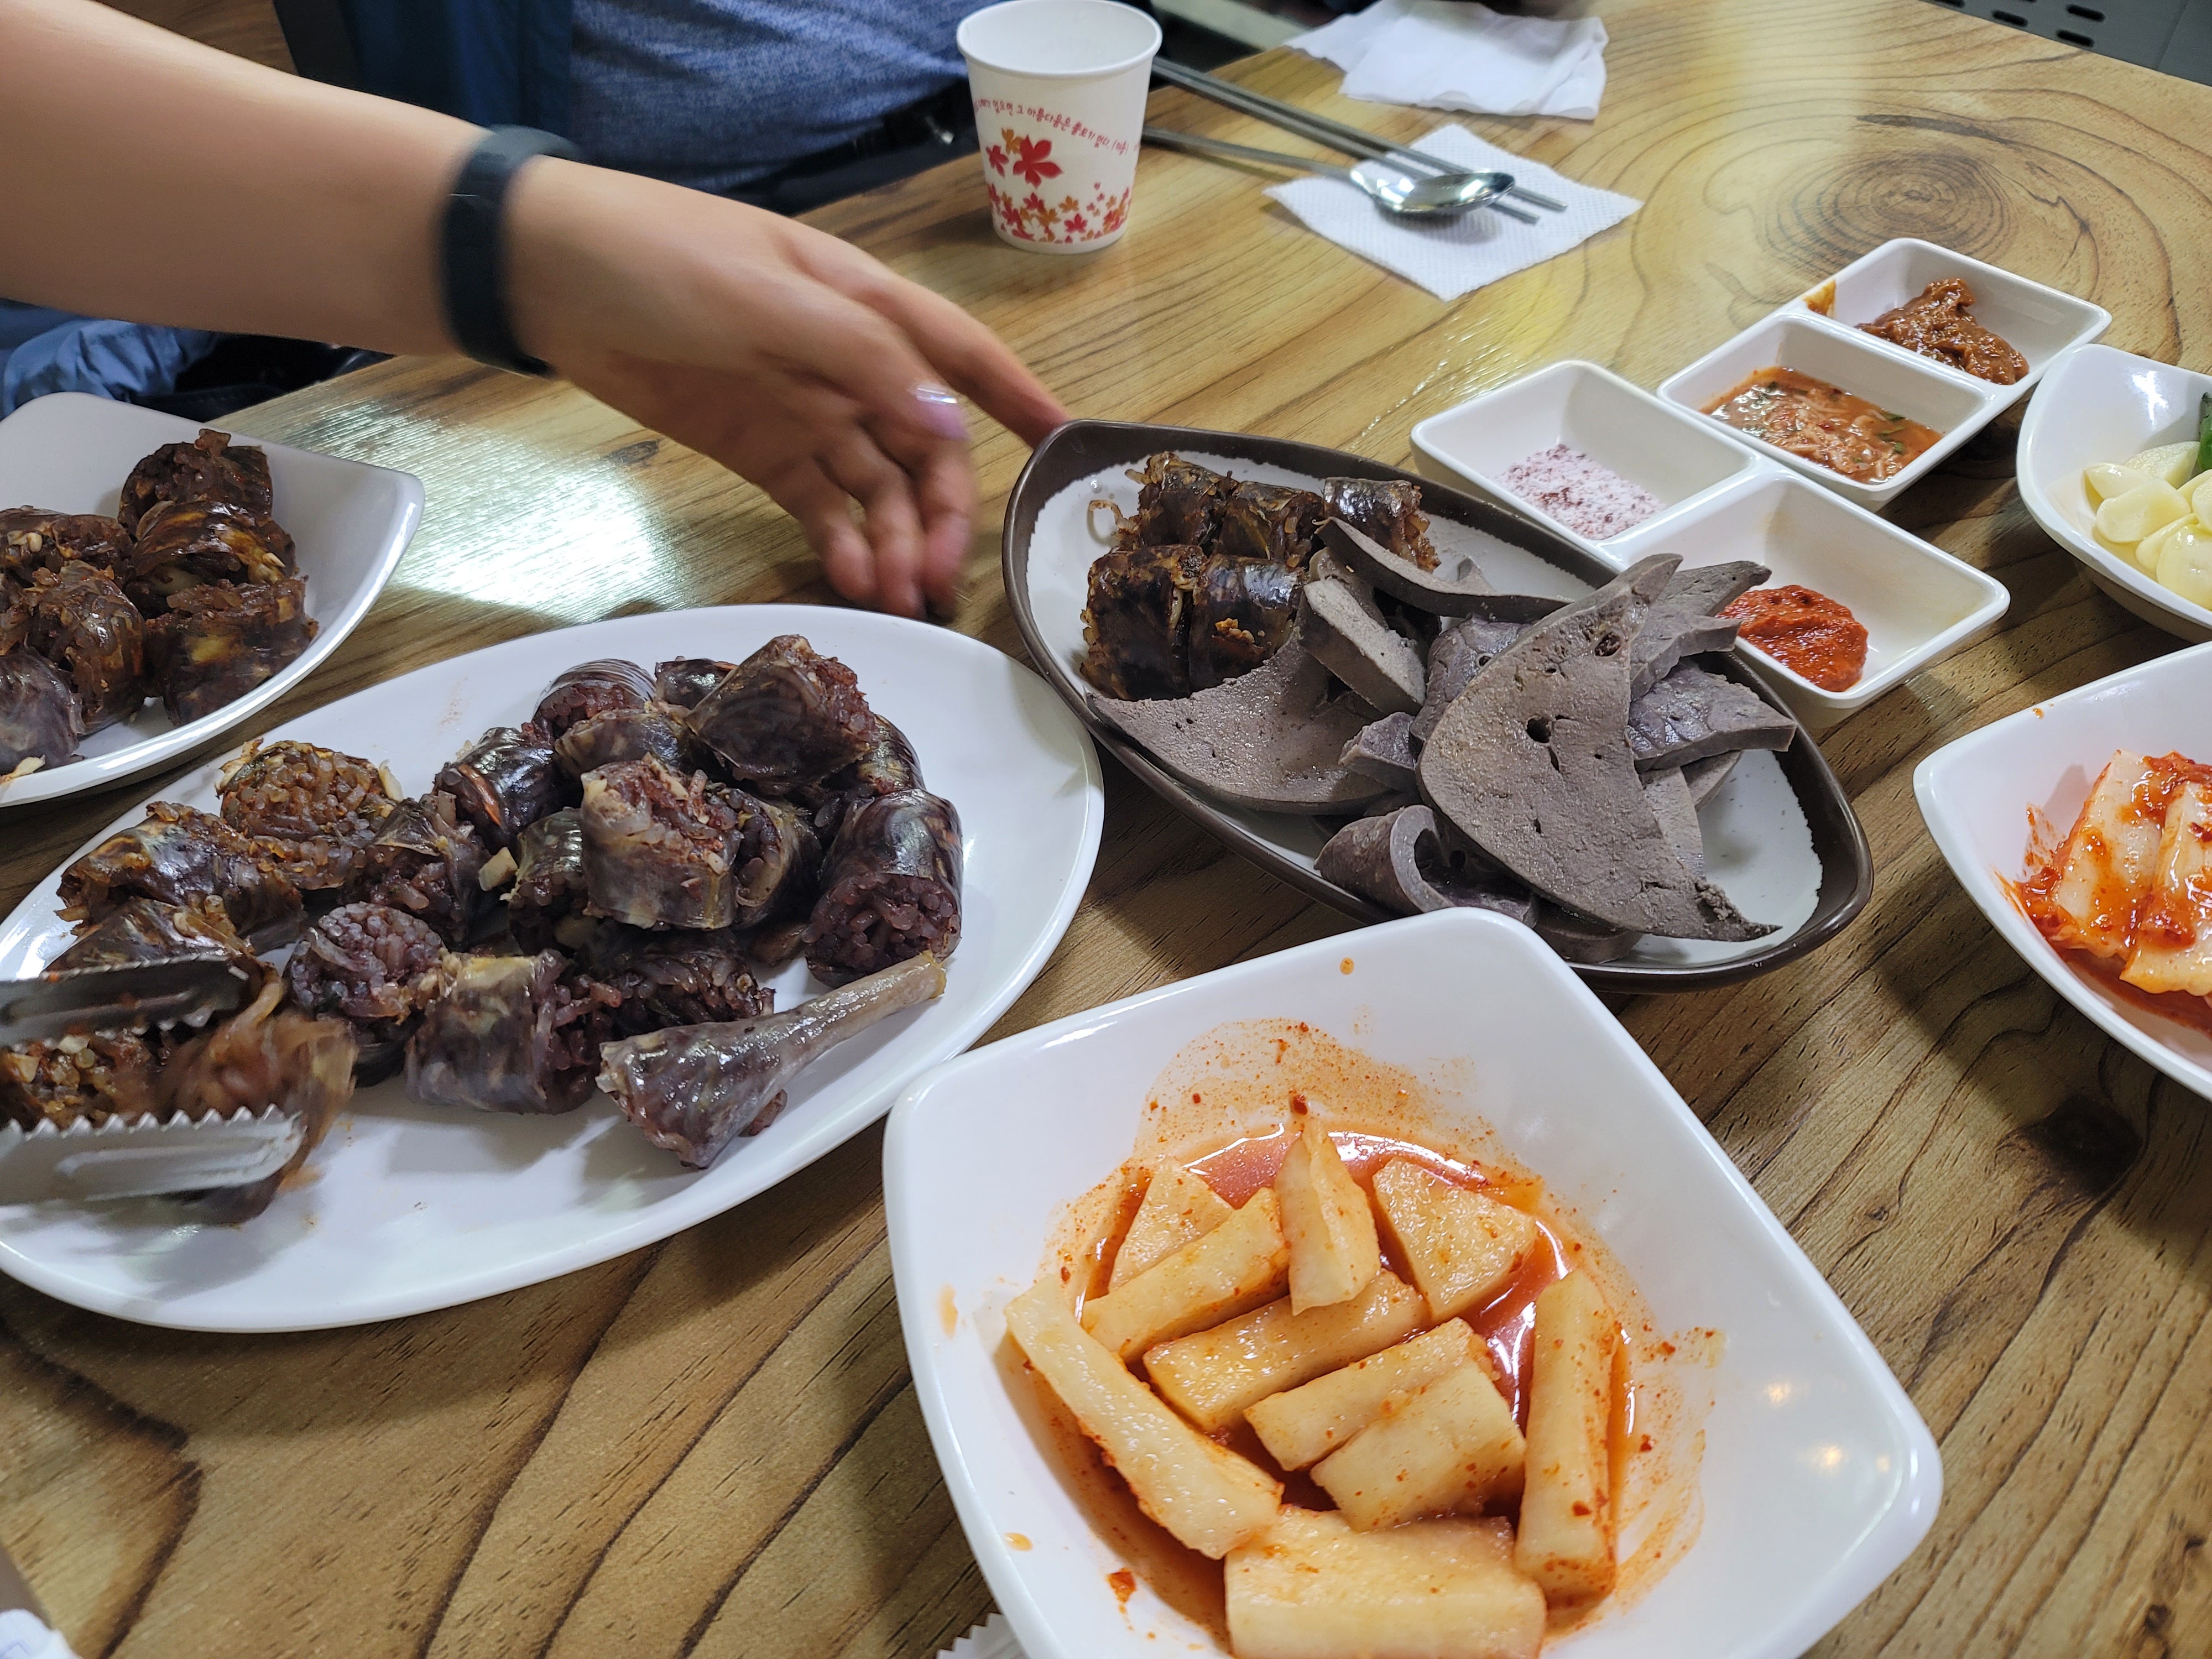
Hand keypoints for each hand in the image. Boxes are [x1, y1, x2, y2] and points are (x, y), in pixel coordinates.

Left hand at [508, 161, 1066, 617]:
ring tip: (898, 598)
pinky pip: (820, 507)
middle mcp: (851, 366)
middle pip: (925, 450)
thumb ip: (859, 358)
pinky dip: (841, 545)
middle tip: (939, 579)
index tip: (1065, 449)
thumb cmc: (660, 256)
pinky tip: (852, 580)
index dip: (1019, 401)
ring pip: (877, 490)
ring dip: (895, 543)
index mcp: (867, 308)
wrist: (545, 273)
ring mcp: (806, 411)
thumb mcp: (767, 293)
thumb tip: (944, 424)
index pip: (964, 357)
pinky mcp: (760, 451)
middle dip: (943, 514)